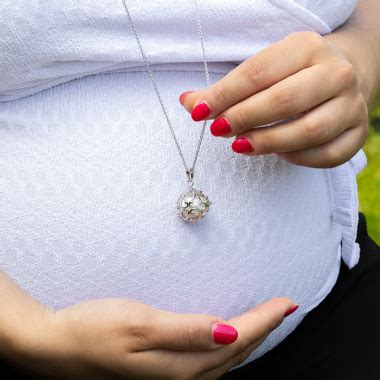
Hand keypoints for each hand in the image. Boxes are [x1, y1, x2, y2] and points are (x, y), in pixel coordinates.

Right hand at [15, 297, 295, 378]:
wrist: (57, 347)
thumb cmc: (93, 330)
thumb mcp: (139, 325)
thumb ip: (186, 331)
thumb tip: (228, 330)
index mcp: (180, 366)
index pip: (236, 340)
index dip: (265, 321)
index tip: (287, 302)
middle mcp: (181, 376)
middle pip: (236, 352)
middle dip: (264, 328)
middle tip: (284, 307)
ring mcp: (171, 375)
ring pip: (225, 358)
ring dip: (250, 337)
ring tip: (266, 320)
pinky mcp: (162, 369)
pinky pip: (208, 358)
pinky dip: (228, 344)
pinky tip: (228, 334)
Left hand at [180, 31, 368, 167]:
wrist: (344, 75)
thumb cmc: (293, 75)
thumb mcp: (264, 70)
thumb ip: (225, 89)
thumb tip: (188, 102)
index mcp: (306, 47)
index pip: (257, 73)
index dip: (224, 95)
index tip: (198, 113)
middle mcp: (335, 72)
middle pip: (285, 100)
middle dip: (245, 118)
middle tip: (218, 131)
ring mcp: (351, 105)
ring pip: (309, 131)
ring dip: (268, 142)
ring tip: (240, 145)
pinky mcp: (358, 134)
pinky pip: (327, 155)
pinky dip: (298, 158)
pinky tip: (278, 153)